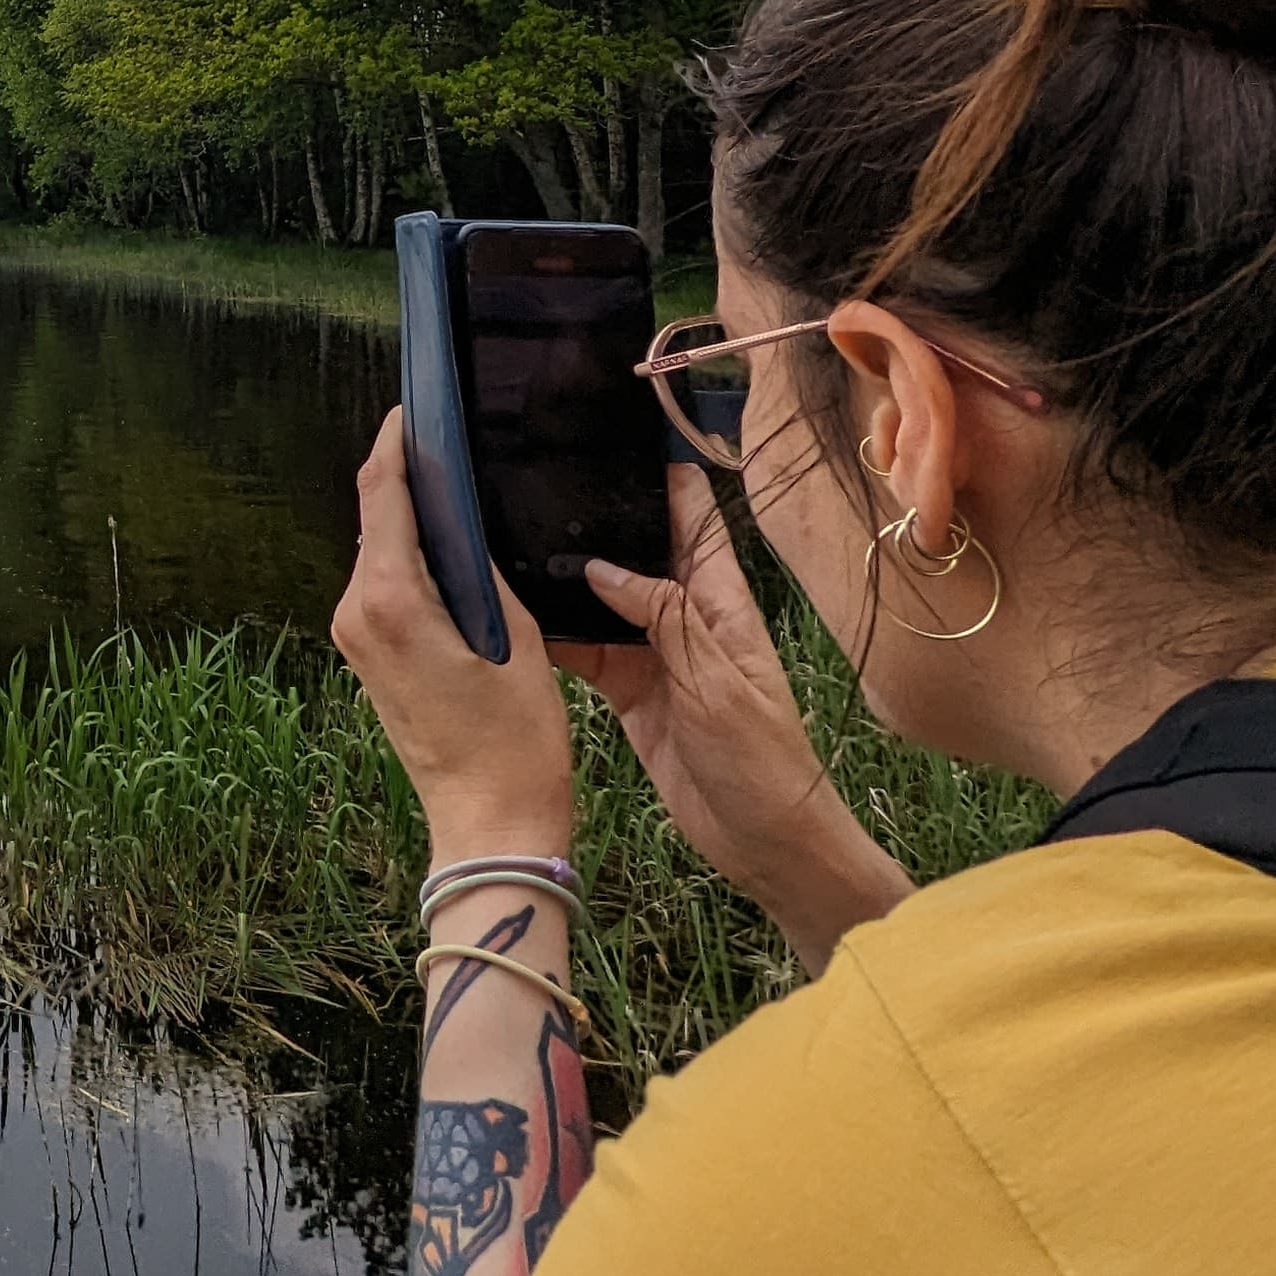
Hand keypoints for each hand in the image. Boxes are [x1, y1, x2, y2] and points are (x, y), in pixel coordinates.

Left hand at [330, 408, 575, 861]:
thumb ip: (483, 568)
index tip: (415, 406)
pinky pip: (383, 585)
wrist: (489, 824)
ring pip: (379, 550)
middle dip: (406, 474)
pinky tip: (449, 545)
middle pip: (375, 517)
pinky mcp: (367, 656)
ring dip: (410, 517)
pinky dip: (409, 557)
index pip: (381, 492)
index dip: (396, 442)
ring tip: (458, 481)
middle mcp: (357, 610)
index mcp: (389, 598)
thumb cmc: (514, 743)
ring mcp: (355, 636)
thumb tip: (466, 517)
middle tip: (449, 435)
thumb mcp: (518, 639)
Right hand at [565, 466, 910, 966]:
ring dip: (567, 573)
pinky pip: (587, 647)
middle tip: (533, 478)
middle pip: (638, 549)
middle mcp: (685, 617)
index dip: (663, 475)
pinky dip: (556, 631)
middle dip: (597, 516)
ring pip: (603, 596)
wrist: (766, 843)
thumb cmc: (764, 761)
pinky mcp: (630, 691)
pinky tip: (517, 612)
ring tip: (509, 535)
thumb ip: (665, 620)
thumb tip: (603, 566)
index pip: (694, 521)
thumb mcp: (718, 685)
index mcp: (720, 603)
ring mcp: (655, 654)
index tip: (616, 432)